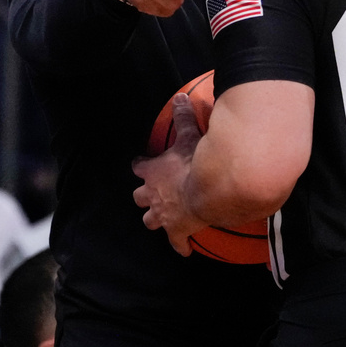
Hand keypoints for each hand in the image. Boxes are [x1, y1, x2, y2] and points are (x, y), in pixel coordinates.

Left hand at [133, 93, 208, 254]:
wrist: (207, 191)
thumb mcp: (189, 136)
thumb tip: (180, 96)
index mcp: (151, 172)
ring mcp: (163, 215)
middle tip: (150, 194)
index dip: (140, 165)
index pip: (138, 166)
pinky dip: (180, 245)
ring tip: (160, 219)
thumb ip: (183, 117)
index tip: (142, 164)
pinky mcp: (177, 231)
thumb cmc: (195, 163)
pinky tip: (185, 250)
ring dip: (154, 219)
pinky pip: (176, 243)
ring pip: (150, 221)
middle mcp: (152, 195)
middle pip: (138, 198)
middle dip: (143, 196)